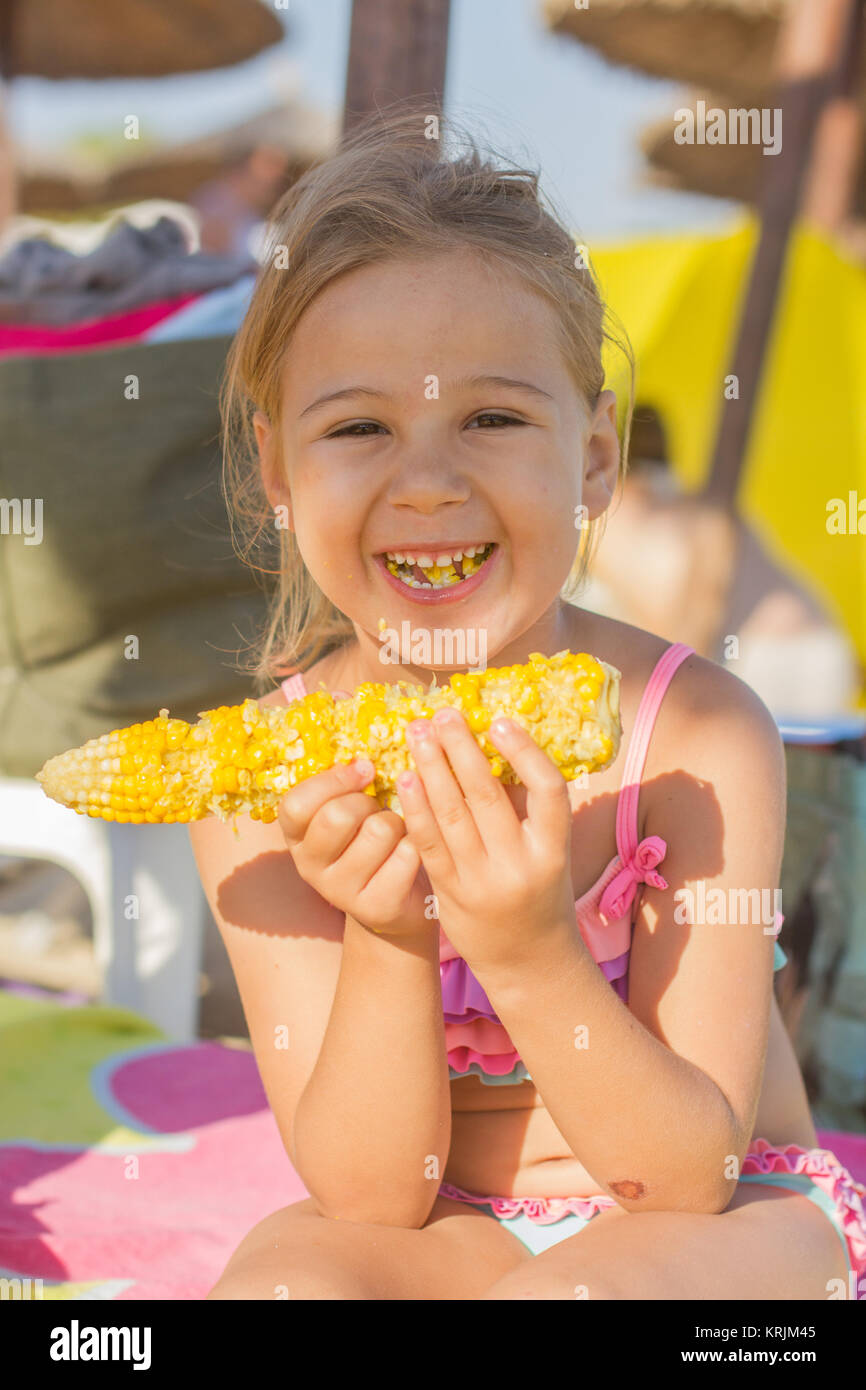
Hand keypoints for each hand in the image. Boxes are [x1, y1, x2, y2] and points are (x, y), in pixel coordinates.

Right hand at [277, 759, 435, 938]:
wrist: (399, 903)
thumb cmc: (374, 841)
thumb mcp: (351, 813)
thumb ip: (346, 786)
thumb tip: (362, 759)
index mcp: (297, 837)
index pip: (297, 803)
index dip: (334, 780)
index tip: (366, 769)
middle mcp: (309, 867)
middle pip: (337, 816)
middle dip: (369, 802)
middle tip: (379, 809)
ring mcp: (340, 892)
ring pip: (378, 831)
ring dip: (398, 824)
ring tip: (398, 834)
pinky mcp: (376, 907)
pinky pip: (406, 855)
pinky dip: (417, 845)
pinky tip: (414, 854)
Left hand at [398, 709, 576, 972]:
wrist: (528, 961)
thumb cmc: (539, 892)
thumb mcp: (548, 853)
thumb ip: (526, 809)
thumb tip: (494, 745)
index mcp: (554, 850)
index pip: (548, 792)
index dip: (525, 753)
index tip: (500, 721)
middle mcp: (520, 866)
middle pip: (489, 798)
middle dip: (463, 750)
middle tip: (444, 714)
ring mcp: (482, 883)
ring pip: (453, 817)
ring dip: (433, 770)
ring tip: (419, 734)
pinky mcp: (450, 894)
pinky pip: (429, 844)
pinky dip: (416, 809)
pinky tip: (406, 779)